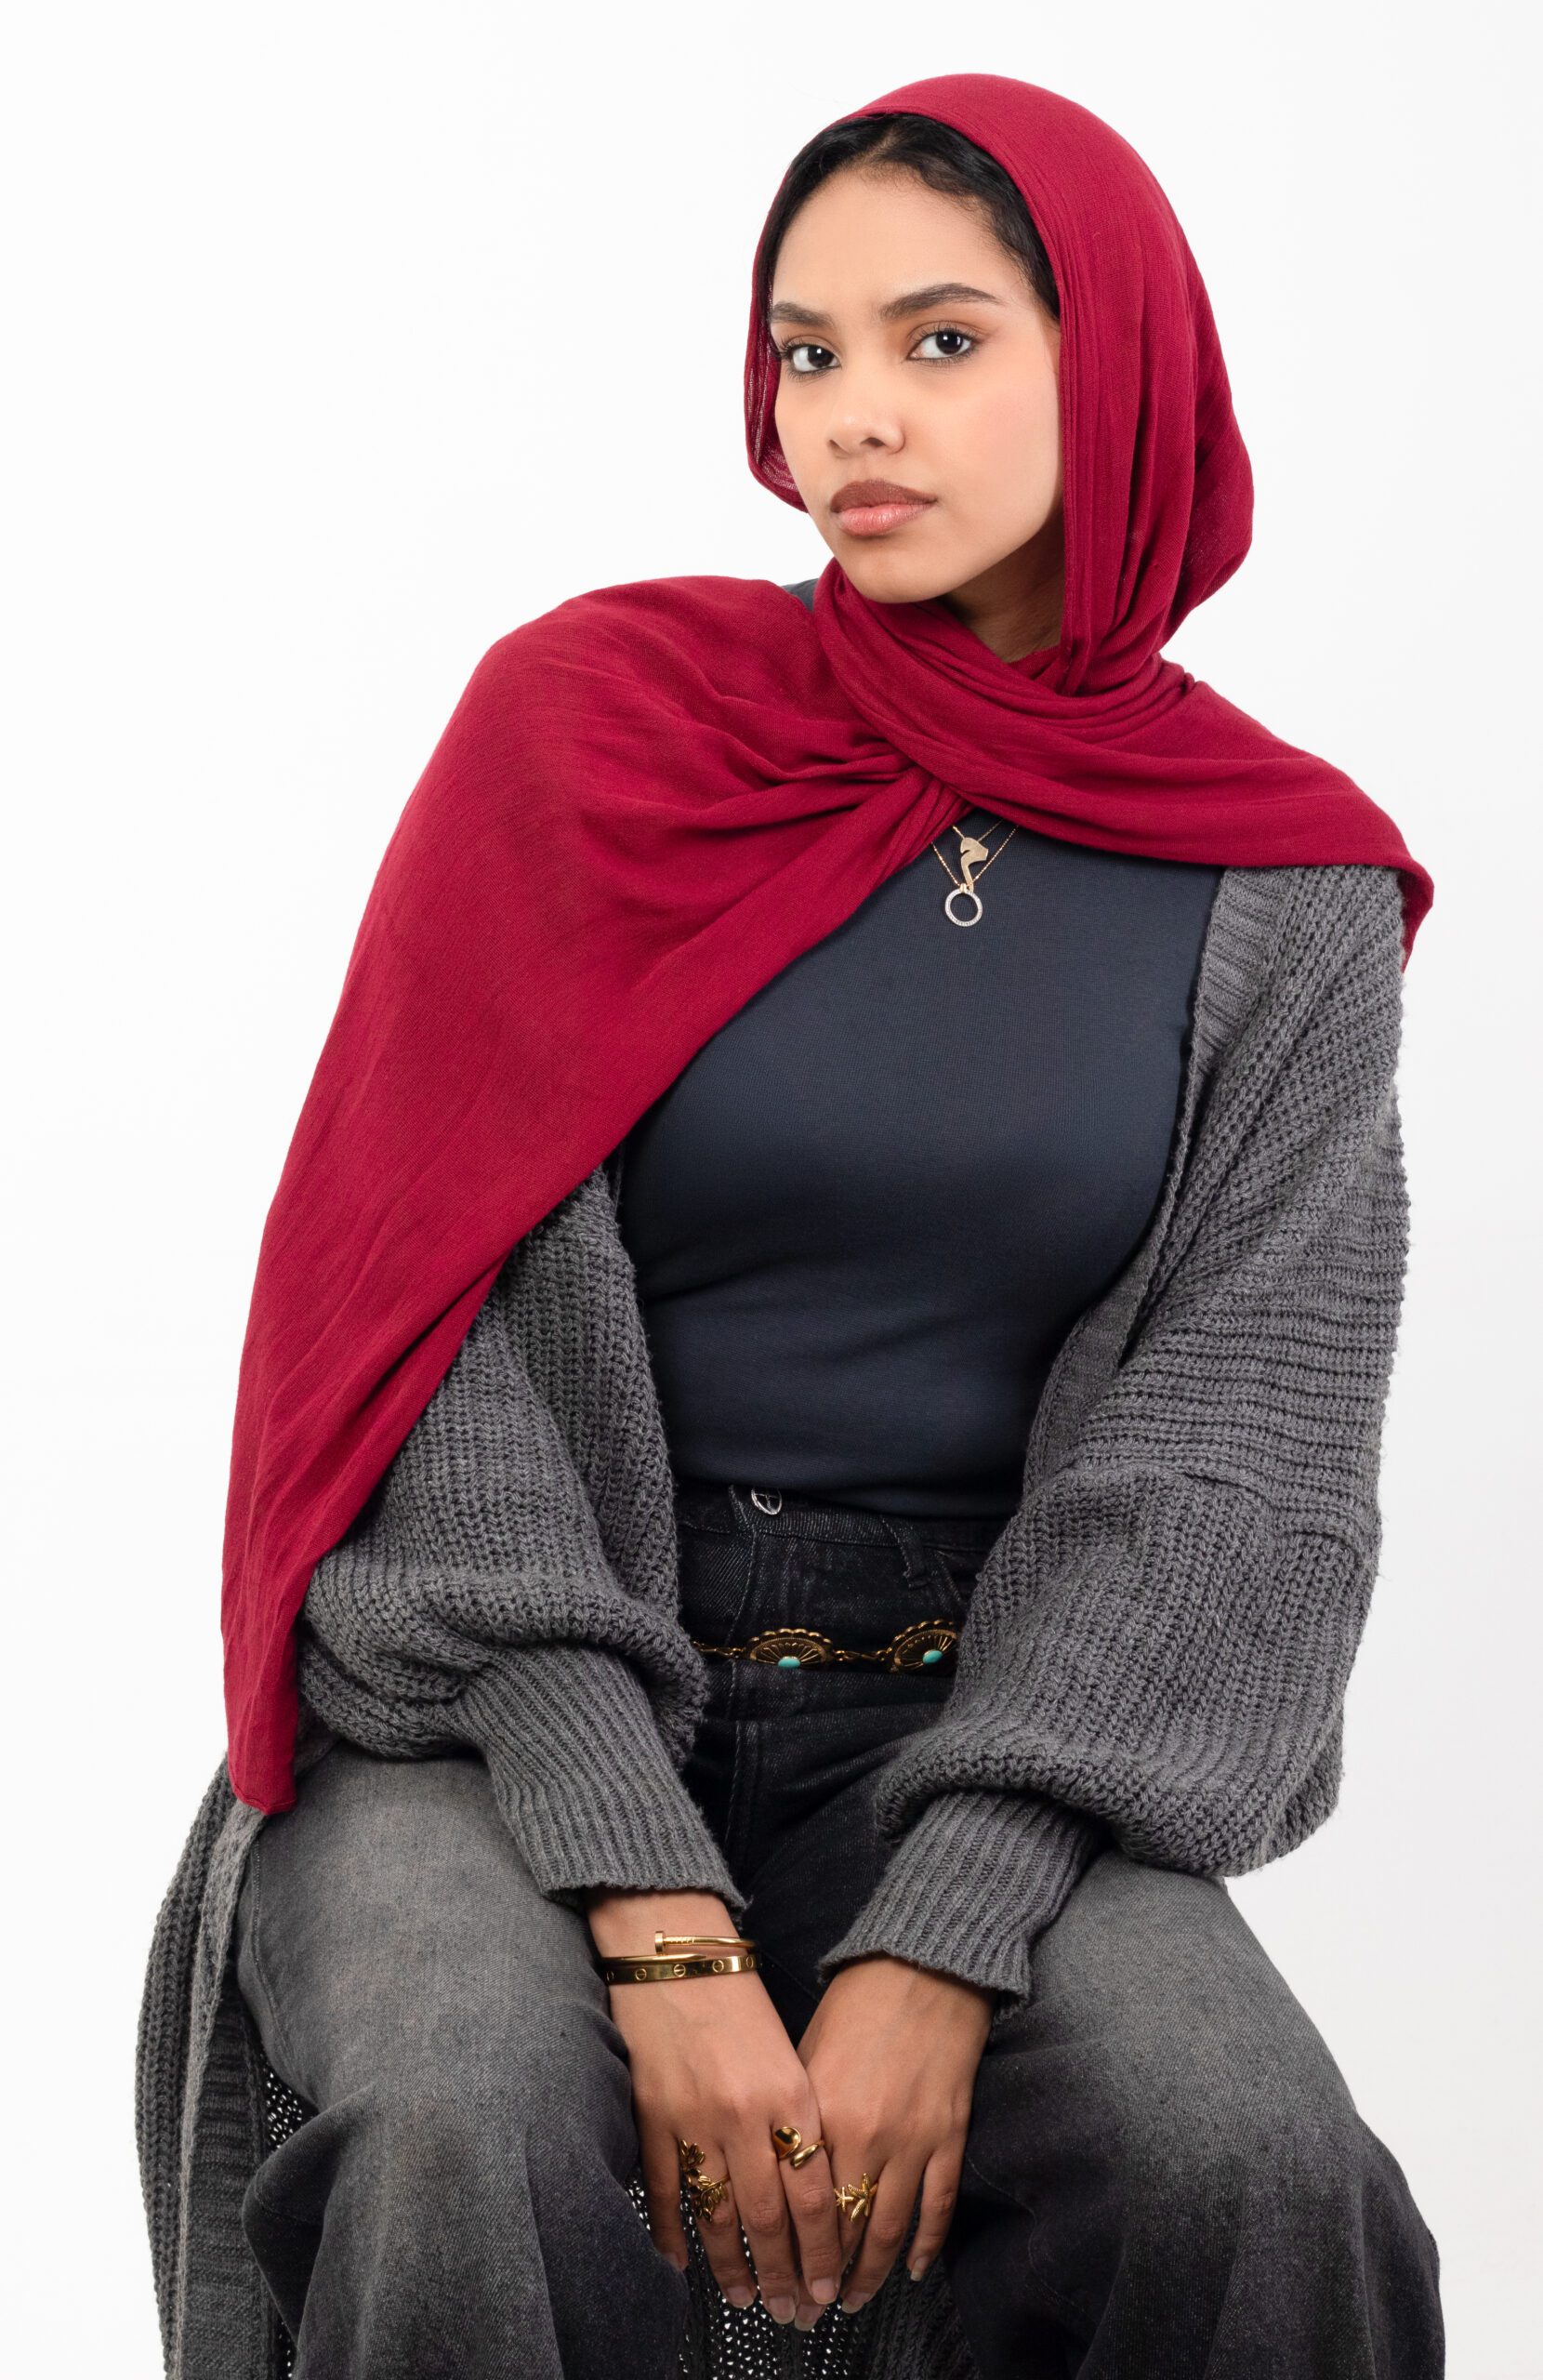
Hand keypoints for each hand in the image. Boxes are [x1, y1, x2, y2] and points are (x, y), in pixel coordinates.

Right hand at [585, 1890, 845, 2324]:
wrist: (672, 1952)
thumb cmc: (739, 1997)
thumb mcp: (789, 2053)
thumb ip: (801, 2117)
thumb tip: (814, 2189)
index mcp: (790, 2094)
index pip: (814, 2195)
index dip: (823, 2250)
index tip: (829, 2287)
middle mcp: (744, 2115)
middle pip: (769, 2219)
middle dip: (785, 2274)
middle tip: (794, 2313)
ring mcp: (692, 2119)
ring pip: (718, 2215)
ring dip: (733, 2266)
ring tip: (747, 2298)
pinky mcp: (650, 2116)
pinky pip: (663, 2191)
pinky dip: (673, 2232)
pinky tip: (682, 2263)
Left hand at [796, 1953, 994, 2312]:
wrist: (926, 1968)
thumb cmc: (858, 2004)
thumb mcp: (807, 2055)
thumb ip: (796, 2118)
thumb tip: (778, 2171)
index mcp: (822, 2114)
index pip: (799, 2206)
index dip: (786, 2252)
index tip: (774, 2283)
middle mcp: (866, 2136)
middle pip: (840, 2230)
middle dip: (821, 2278)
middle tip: (806, 2311)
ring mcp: (914, 2141)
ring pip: (887, 2231)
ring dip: (868, 2276)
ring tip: (852, 2304)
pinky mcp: (949, 2137)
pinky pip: (937, 2207)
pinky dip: (924, 2244)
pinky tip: (909, 2270)